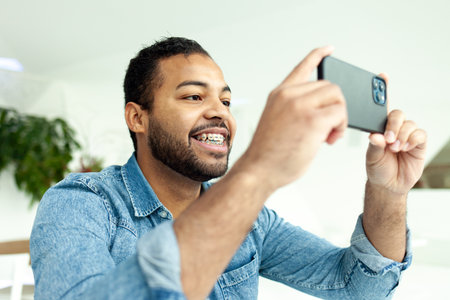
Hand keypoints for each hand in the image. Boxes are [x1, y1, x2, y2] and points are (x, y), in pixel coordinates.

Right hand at [240, 46, 347, 189]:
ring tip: (329, 135)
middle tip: (329, 128)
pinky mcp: (312, 120)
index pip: (303, 66)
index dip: (319, 55)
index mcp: (280, 94)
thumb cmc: (269, 152)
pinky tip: (329, 139)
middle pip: (329, 86)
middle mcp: (289, 95)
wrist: (259, 170)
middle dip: (335, 106)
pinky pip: (340, 113)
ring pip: (337, 98)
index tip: (329, 49)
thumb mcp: (277, 120)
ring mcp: (300, 106)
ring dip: (340, 117)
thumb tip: (323, 111)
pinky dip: (340, 127)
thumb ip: (296, 109)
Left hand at [366, 105, 426, 194]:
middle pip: (398, 115)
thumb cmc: (379, 169)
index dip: (384, 118)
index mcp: (381, 130)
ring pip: (410, 124)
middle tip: (389, 140)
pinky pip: (421, 135)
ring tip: (395, 149)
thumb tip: (375, 135)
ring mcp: (407, 136)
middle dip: (394, 126)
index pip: (383, 115)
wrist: (390, 185)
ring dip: (403, 135)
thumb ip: (374, 146)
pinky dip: (414, 139)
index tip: (382, 131)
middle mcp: (395, 130)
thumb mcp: (372, 158)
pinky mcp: (419, 144)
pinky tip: (406, 148)